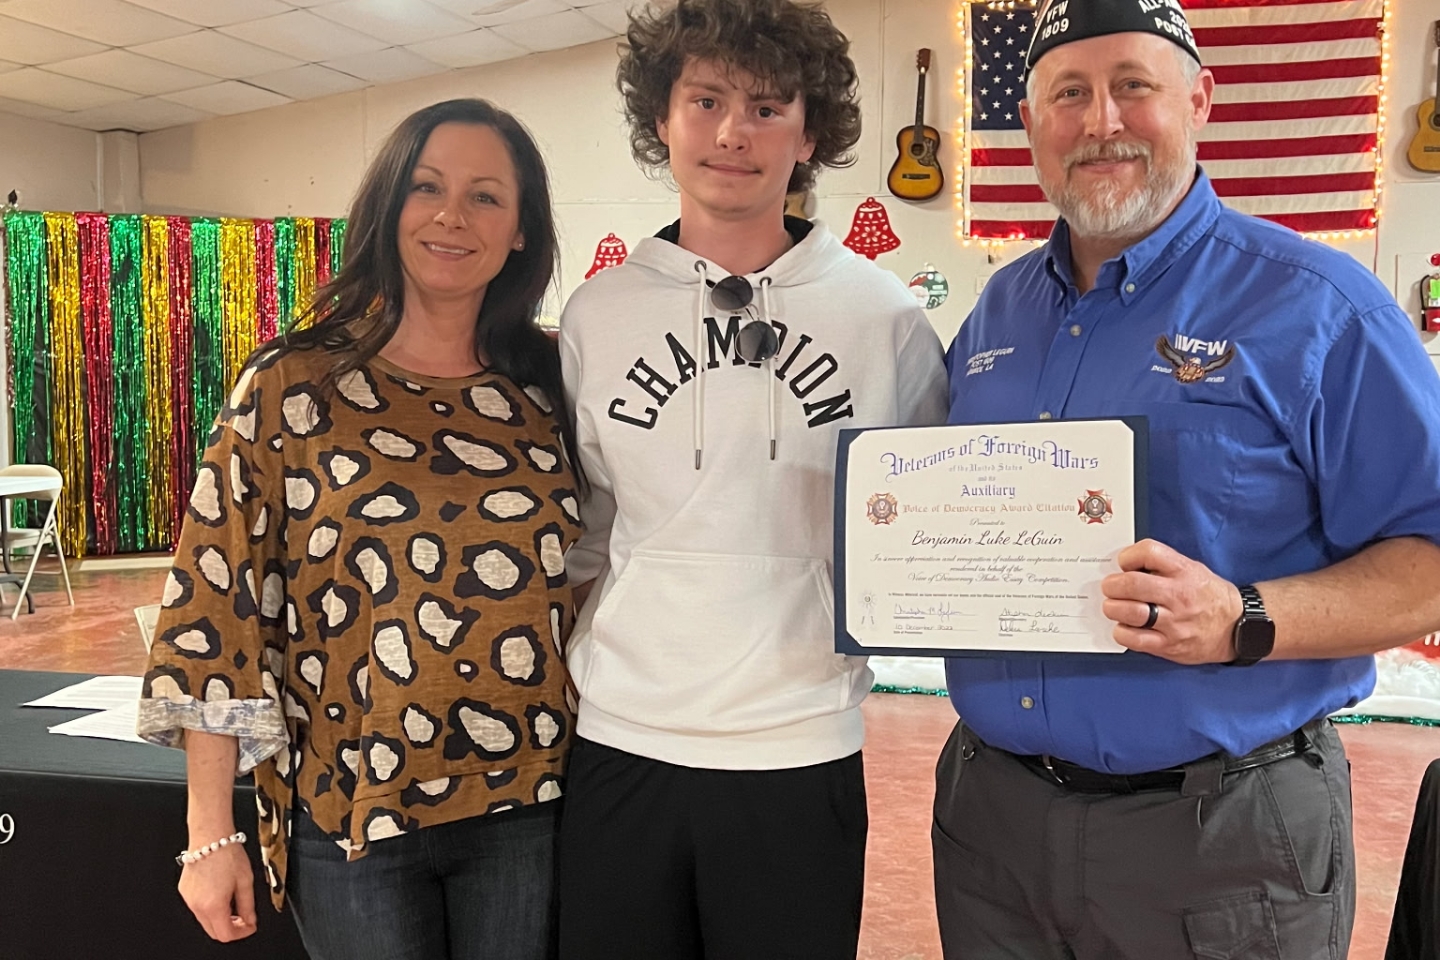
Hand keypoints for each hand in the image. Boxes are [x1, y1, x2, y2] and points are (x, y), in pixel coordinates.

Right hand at [178, 844, 257, 941]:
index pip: (225, 934)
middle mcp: (197, 905)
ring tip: (233, 904)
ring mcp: (188, 899)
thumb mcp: (246, 881)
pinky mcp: (184, 891)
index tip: (250, 926)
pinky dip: (210, 908)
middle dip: (230, 928)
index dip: (241, 933)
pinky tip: (220, 895)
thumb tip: (250, 920)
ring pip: (204, 921)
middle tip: (244, 919)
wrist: (210, 836)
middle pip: (213, 931)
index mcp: (213, 905)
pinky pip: (197, 908)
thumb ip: (248, 905)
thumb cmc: (227, 854)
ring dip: (220, 919)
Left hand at [1100, 539, 1242, 664]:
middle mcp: (1178, 595)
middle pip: (1132, 584)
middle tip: (1110, 587)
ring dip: (1113, 608)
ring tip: (1114, 606)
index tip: (1123, 563)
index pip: (1149, 552)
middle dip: (1112, 585)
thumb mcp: (1193, 569)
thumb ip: (1163, 565)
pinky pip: (1134, 640)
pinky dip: (1121, 632)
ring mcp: (1174, 622)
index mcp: (1184, 571)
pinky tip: (1124, 627)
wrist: (1238, 628)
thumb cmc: (1210, 596)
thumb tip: (1127, 567)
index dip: (1128, 556)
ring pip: (1130, 612)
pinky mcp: (1169, 645)